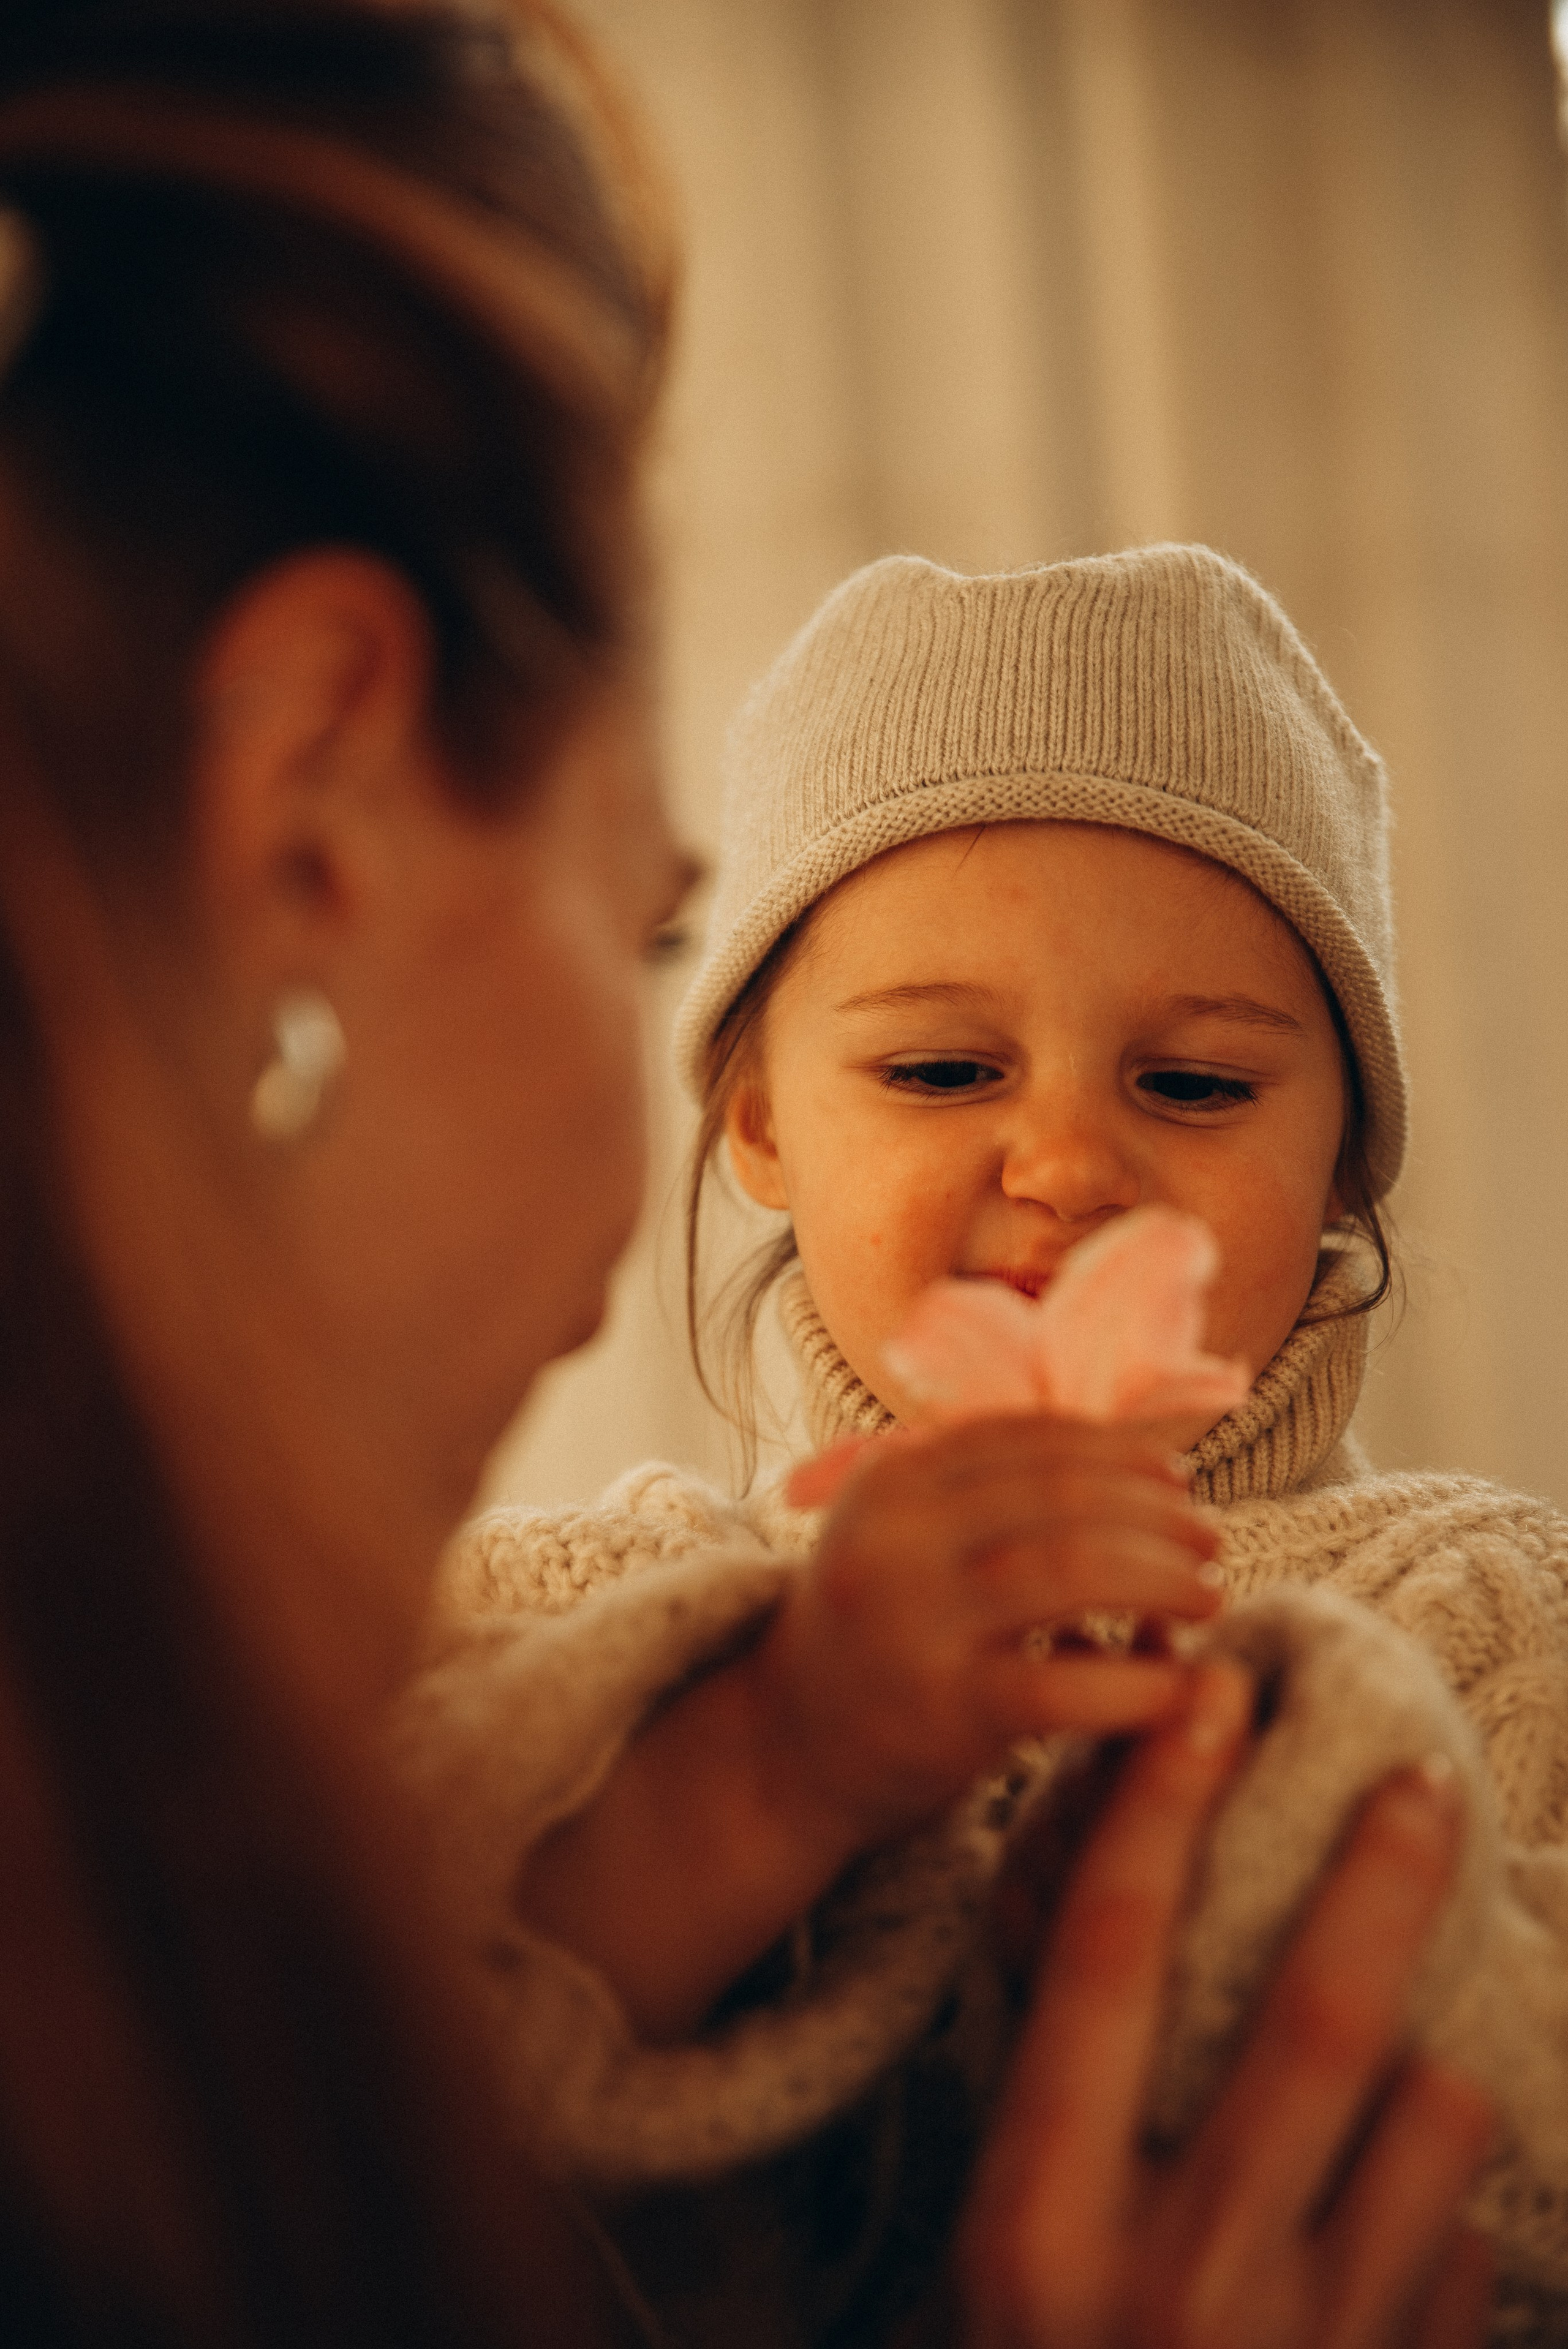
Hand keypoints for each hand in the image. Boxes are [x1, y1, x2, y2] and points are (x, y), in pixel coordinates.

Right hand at [755, 1415, 1222, 1847]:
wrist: (785, 1748)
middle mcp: (897, 1537)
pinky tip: (1178, 1683)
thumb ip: (984, 1492)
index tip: (1176, 1480)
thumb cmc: (876, 1634)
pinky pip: (1070, 1685)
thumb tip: (1137, 1458)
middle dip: (1156, 1513)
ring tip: (1206, 1596)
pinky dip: (1141, 1681)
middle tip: (1210, 1540)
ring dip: (1163, 1577)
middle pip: (1063, 1495)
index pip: (1030, 1439)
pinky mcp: (947, 1710)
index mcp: (891, 1480)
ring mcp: (918, 1621)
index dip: (1120, 1452)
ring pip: (1075, 1569)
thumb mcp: (902, 1536)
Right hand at [959, 1665, 1495, 2348]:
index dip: (1158, 1812)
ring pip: (1425, 2127)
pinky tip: (1405, 2222)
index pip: (1104, 1962)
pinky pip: (1460, 2251)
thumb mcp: (990, 2277)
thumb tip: (1102, 1962)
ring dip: (1430, 2071)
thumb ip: (1050, 2134)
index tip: (1207, 1698)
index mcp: (1039, 2221)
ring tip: (1417, 2053)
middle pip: (1305, 2019)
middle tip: (1419, 1781)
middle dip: (1375, 1881)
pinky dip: (1444, 2208)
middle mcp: (1172, 2272)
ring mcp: (1301, 2342)